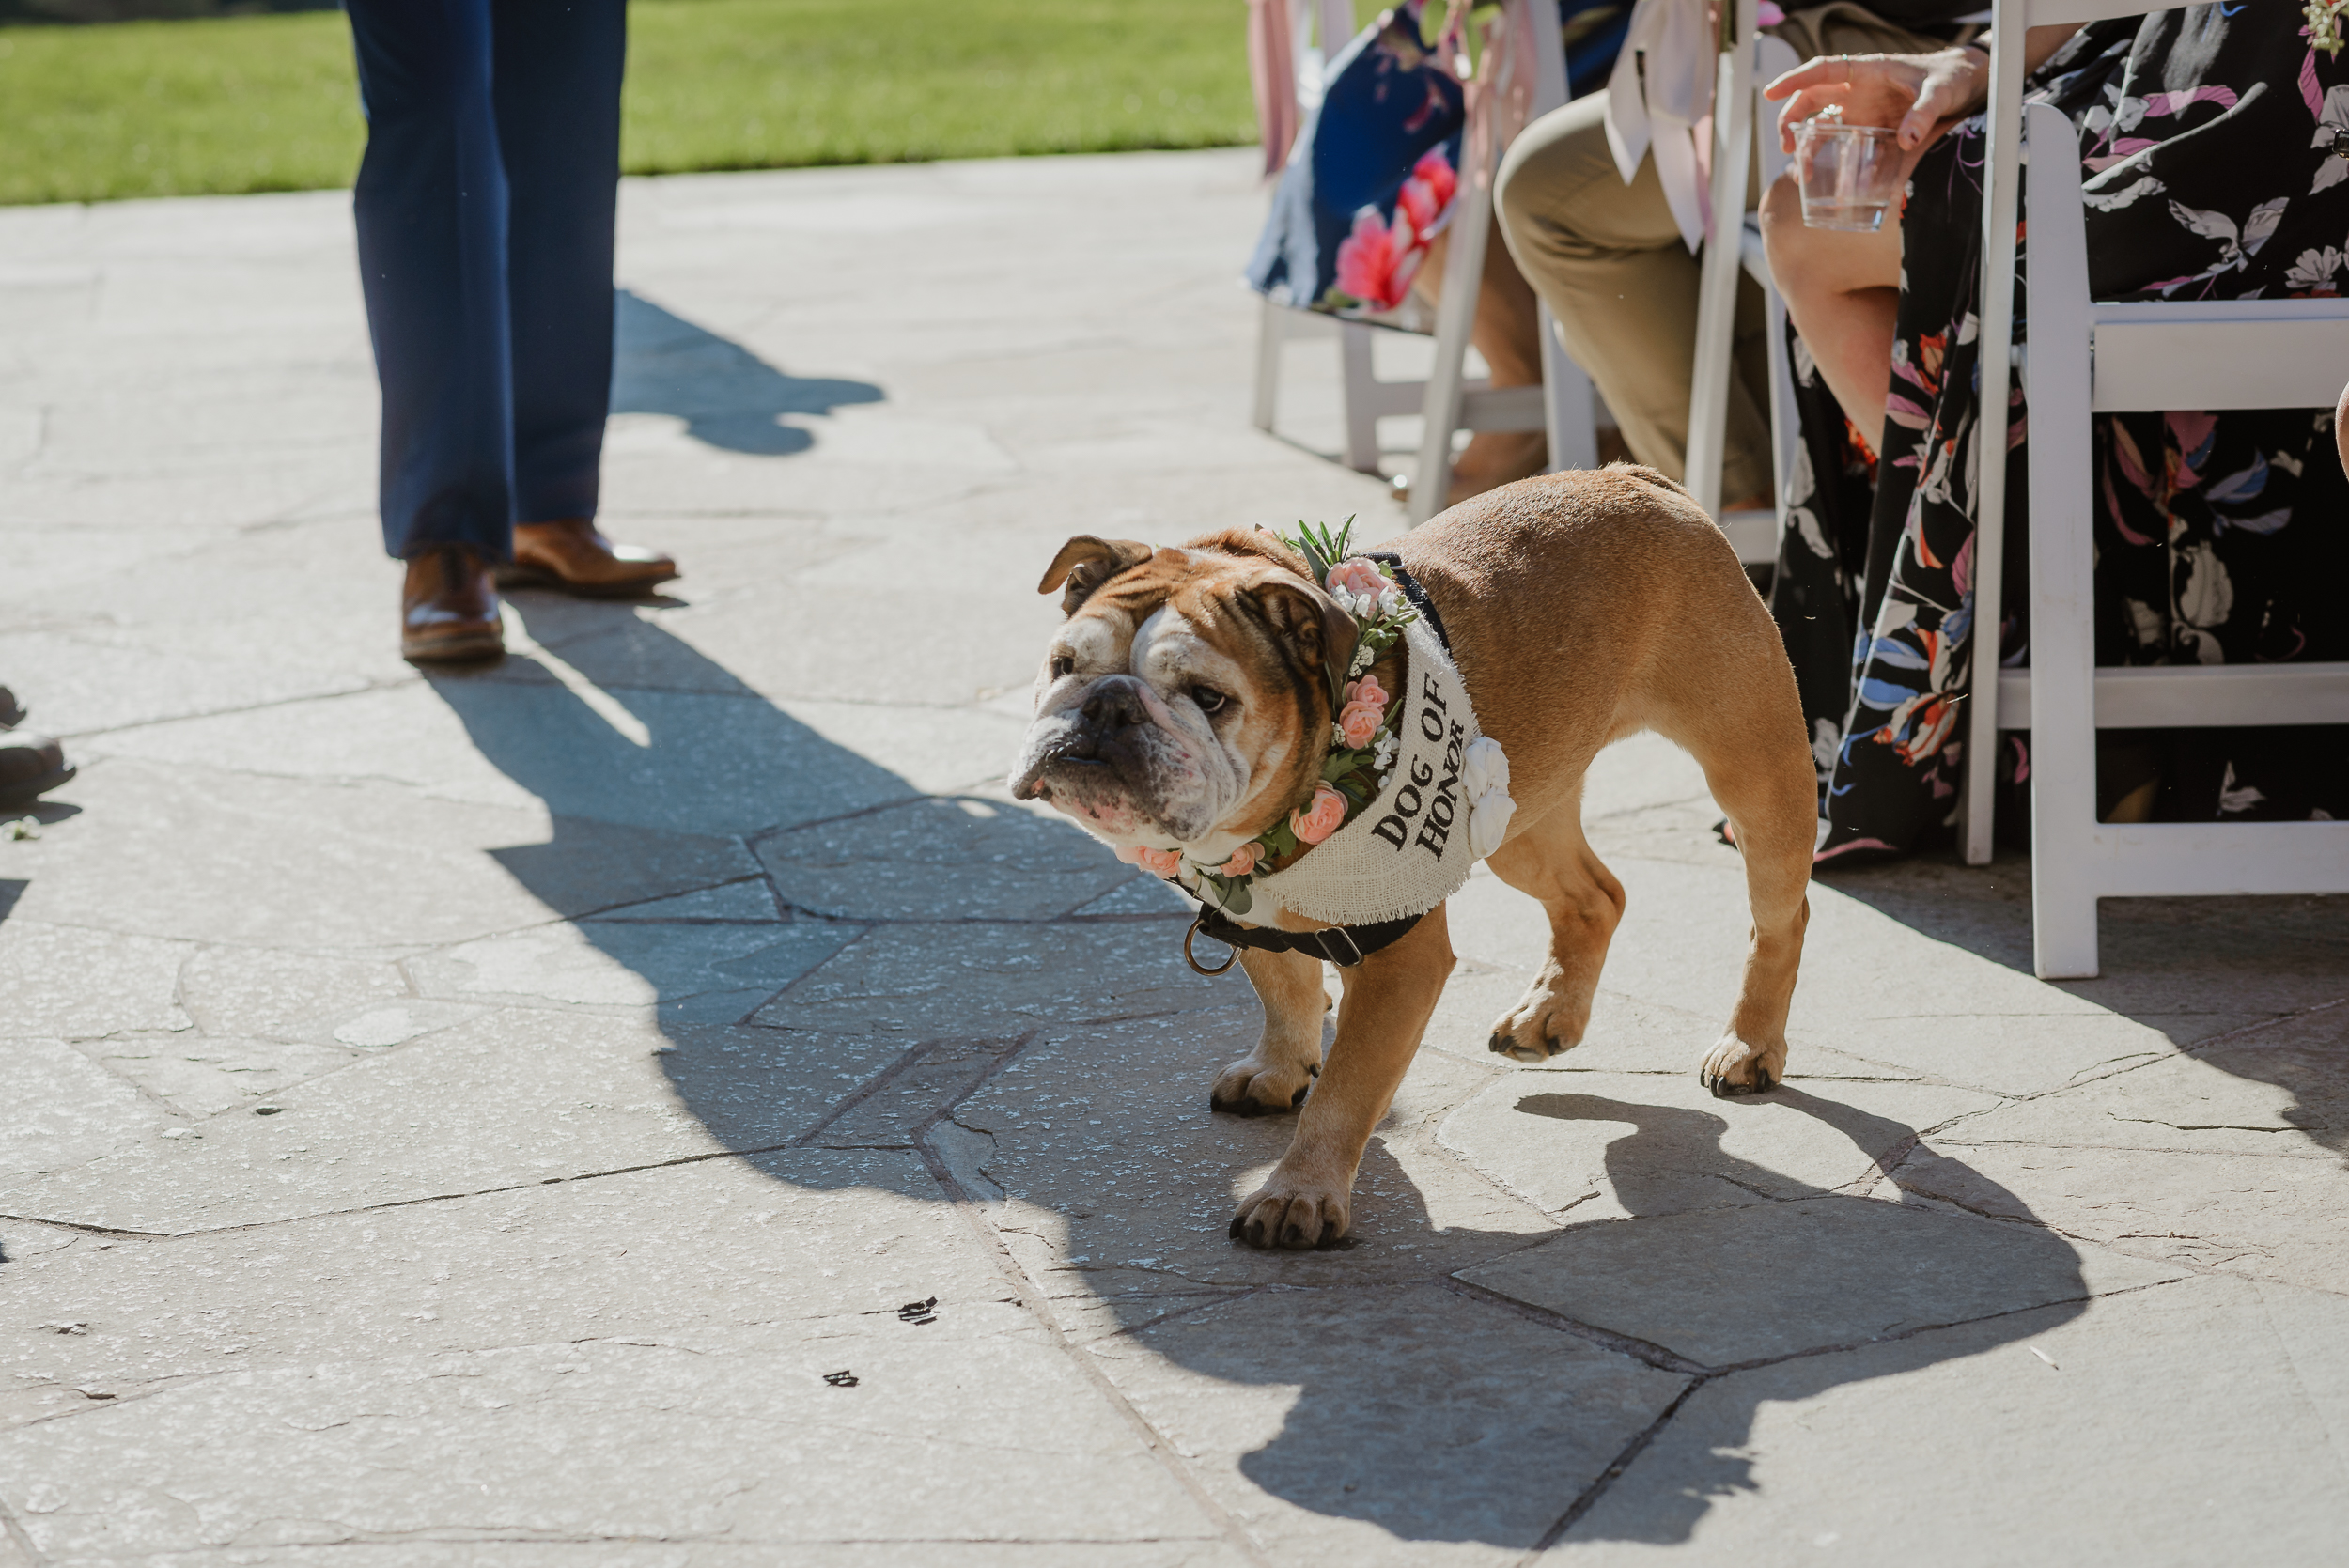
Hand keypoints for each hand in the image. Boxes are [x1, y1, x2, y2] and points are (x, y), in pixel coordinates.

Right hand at [1762, 47, 1986, 153]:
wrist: (1965, 85)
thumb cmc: (1950, 77)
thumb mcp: (1940, 92)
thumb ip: (1923, 114)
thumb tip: (1905, 140)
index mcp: (1868, 71)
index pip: (1822, 70)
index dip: (1794, 80)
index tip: (1770, 93)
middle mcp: (1858, 90)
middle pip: (1810, 100)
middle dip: (1791, 121)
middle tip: (1786, 147)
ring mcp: (1861, 110)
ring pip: (1820, 124)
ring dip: (1805, 146)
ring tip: (1801, 173)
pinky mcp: (1869, 128)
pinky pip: (1842, 144)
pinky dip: (1830, 161)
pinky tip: (1824, 180)